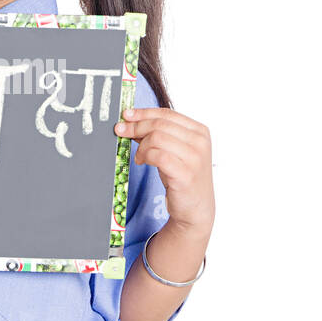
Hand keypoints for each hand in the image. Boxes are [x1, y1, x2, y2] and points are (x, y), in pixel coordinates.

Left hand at [114, 107, 213, 237]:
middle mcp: (200, 142)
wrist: (195, 208)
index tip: (126, 115)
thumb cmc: (182, 177)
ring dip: (141, 146)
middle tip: (121, 131)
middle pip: (159, 124)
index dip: (144, 113)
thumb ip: (158, 135)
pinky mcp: (185, 173)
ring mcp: (195, 158)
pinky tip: (141, 162)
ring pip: (156, 138)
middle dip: (136, 126)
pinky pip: (157, 155)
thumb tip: (132, 121)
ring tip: (138, 156)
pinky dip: (144, 156)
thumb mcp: (173, 151)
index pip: (167, 113)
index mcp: (199, 131)